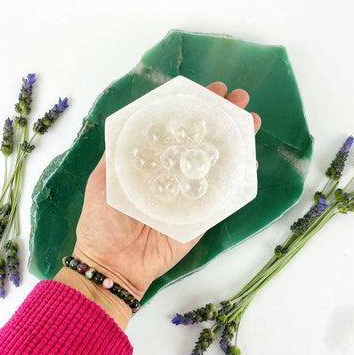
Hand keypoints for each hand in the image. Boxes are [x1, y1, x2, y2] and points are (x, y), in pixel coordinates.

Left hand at [55, 82, 260, 329]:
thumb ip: (116, 154)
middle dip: (221, 119)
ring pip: (216, 165)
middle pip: (201, 143)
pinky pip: (222, 197)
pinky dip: (238, 180)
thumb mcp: (103, 181)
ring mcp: (190, 195)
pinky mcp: (201, 217)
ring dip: (236, 143)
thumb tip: (132, 122)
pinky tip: (250, 161)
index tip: (208, 91)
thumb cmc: (103, 222)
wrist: (114, 263)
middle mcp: (174, 174)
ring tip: (250, 122)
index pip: (177, 130)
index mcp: (152, 163)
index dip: (192, 110)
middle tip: (238, 100)